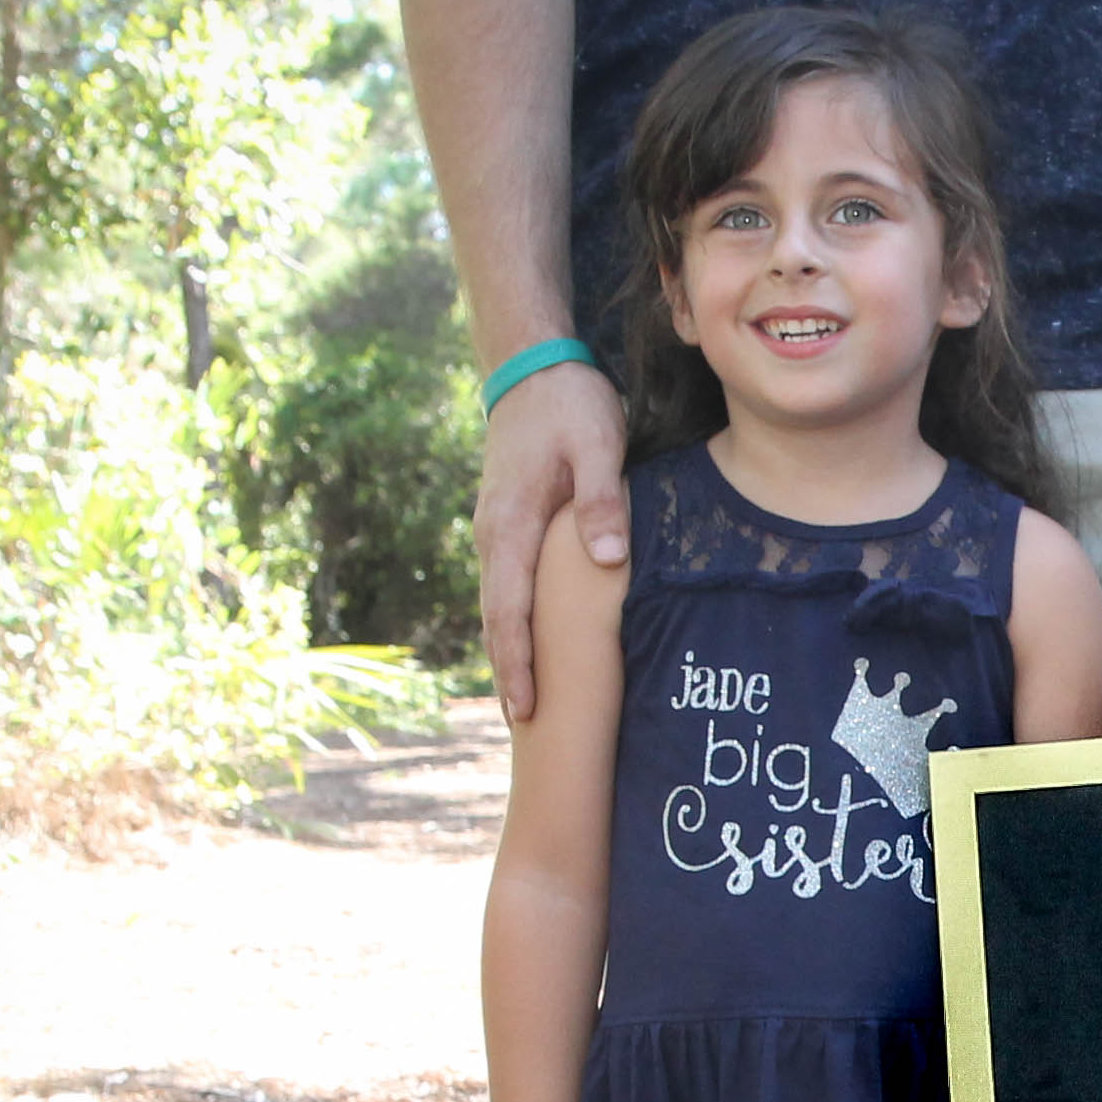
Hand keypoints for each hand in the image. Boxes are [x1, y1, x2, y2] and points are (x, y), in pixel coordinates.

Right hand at [474, 360, 627, 719]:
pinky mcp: (507, 528)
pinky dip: (515, 627)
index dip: (517, 662)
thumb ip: (603, 500)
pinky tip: (530, 654)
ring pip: (499, 607)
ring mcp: (496, 533)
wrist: (532, 369)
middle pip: (497, 620)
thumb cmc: (569, 406)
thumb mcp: (597, 443)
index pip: (510, 607)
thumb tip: (606, 561)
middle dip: (509, 675)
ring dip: (510, 656)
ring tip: (526, 710)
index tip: (525, 708)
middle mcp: (494, 536)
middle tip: (524, 732)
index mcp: (512, 523)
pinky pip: (508, 589)